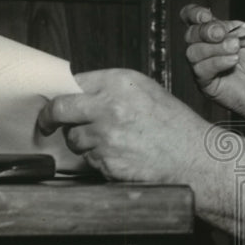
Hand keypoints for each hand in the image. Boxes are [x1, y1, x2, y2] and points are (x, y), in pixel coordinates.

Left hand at [37, 68, 211, 182]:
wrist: (196, 159)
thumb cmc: (178, 128)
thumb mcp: (148, 93)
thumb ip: (113, 91)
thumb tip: (80, 95)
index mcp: (121, 83)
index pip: (73, 83)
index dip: (62, 94)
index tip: (56, 103)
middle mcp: (109, 107)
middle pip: (60, 109)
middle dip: (50, 118)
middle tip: (47, 123)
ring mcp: (106, 136)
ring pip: (74, 138)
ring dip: (84, 142)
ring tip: (113, 143)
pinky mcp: (106, 162)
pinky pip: (89, 160)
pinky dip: (99, 160)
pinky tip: (122, 157)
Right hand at [181, 4, 244, 129]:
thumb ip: (239, 26)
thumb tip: (222, 27)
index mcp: (216, 33)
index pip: (192, 18)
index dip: (194, 13)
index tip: (206, 15)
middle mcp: (206, 48)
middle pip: (190, 33)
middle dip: (207, 31)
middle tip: (223, 34)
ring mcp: (203, 65)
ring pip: (193, 52)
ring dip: (215, 48)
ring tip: (235, 50)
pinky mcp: (205, 83)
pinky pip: (200, 69)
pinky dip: (216, 62)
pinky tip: (232, 61)